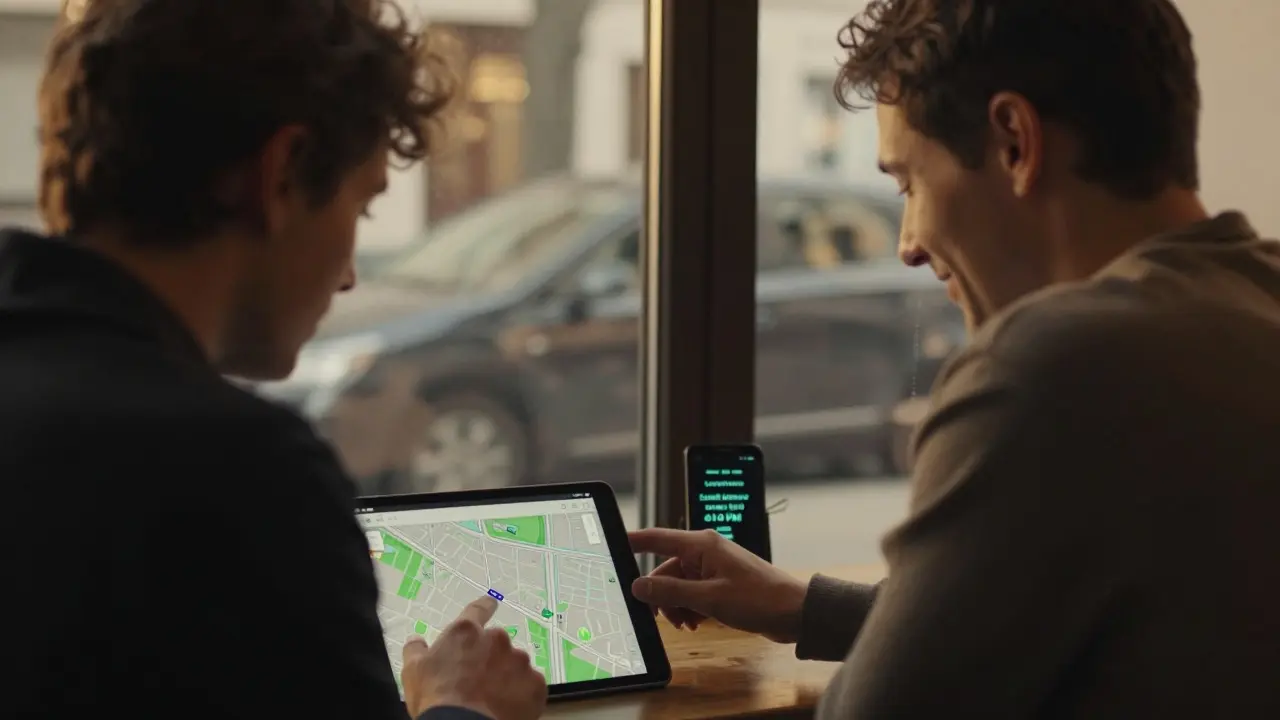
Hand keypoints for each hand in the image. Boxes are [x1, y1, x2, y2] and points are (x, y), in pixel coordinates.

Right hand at [401, 596, 547, 719]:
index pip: (479, 609)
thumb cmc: (436, 698)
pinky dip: (521, 694)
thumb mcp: (414, 671)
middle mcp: (497, 640)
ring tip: (491, 698)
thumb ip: (416, 650)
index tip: (491, 604)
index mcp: (467, 632)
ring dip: (506, 676)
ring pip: (514, 665)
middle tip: (478, 680)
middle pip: (497, 644)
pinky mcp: (535, 684)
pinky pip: (529, 686)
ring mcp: (519, 661)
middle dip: (490, 658)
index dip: (485, 607)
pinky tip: (506, 707)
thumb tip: (416, 641)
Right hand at [628, 528, 807, 643]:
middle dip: (661, 595)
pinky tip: (697, 622)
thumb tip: (638, 586)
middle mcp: (705, 551)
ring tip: (687, 623)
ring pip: (677, 585)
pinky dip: (689, 607)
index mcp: (701, 545)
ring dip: (676, 605)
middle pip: (665, 570)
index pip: (656, 538)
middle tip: (663, 617)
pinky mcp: (719, 582)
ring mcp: (712, 567)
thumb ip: (671, 591)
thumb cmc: (759, 598)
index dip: (632, 541)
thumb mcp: (709, 598)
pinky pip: (692, 592)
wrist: (793, 613)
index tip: (611, 544)